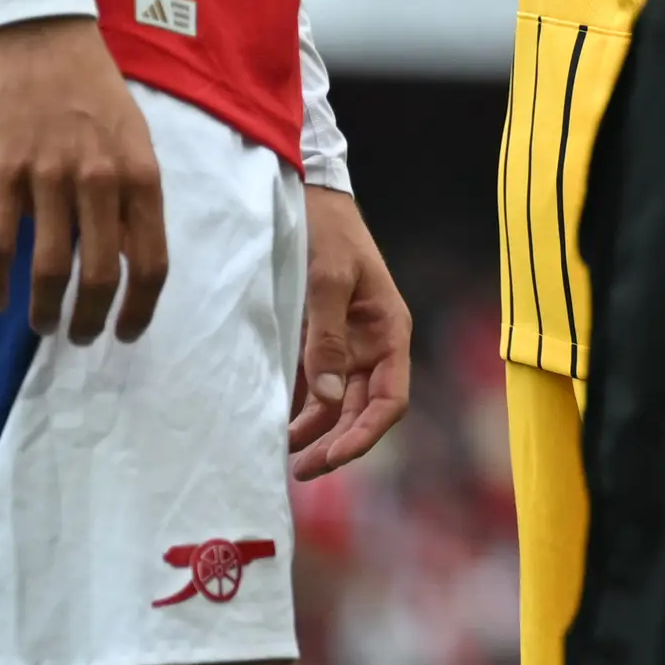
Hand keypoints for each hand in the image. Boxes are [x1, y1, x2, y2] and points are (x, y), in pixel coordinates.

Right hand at [0, 16, 165, 342]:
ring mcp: (51, 176)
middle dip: (90, 320)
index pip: (152, 259)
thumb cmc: (94, 90)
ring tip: (42, 326)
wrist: (43, 35)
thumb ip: (134, 193)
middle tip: (78, 337)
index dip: (141, 307)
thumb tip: (130, 255)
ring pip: (51, 267)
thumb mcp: (135, 138)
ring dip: (45, 310)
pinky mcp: (3, 172)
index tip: (127, 332)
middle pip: (101, 275)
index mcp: (142, 174)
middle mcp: (102, 180)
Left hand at [289, 187, 412, 478]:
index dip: (364, 434)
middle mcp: (372, 343)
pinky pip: (314, 386)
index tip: (330, 458)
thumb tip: (322, 402)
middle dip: (337, 443)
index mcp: (389, 330)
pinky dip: (299, 410)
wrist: (306, 193)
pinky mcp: (318, 339)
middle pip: (363, 410)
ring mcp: (346, 343)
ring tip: (282, 455)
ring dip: (317, 432)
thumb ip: (326, 339)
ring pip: (337, 403)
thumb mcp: (326, 279)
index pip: (390, 400)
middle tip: (298, 470)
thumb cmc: (325, 230)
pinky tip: (274, 425)